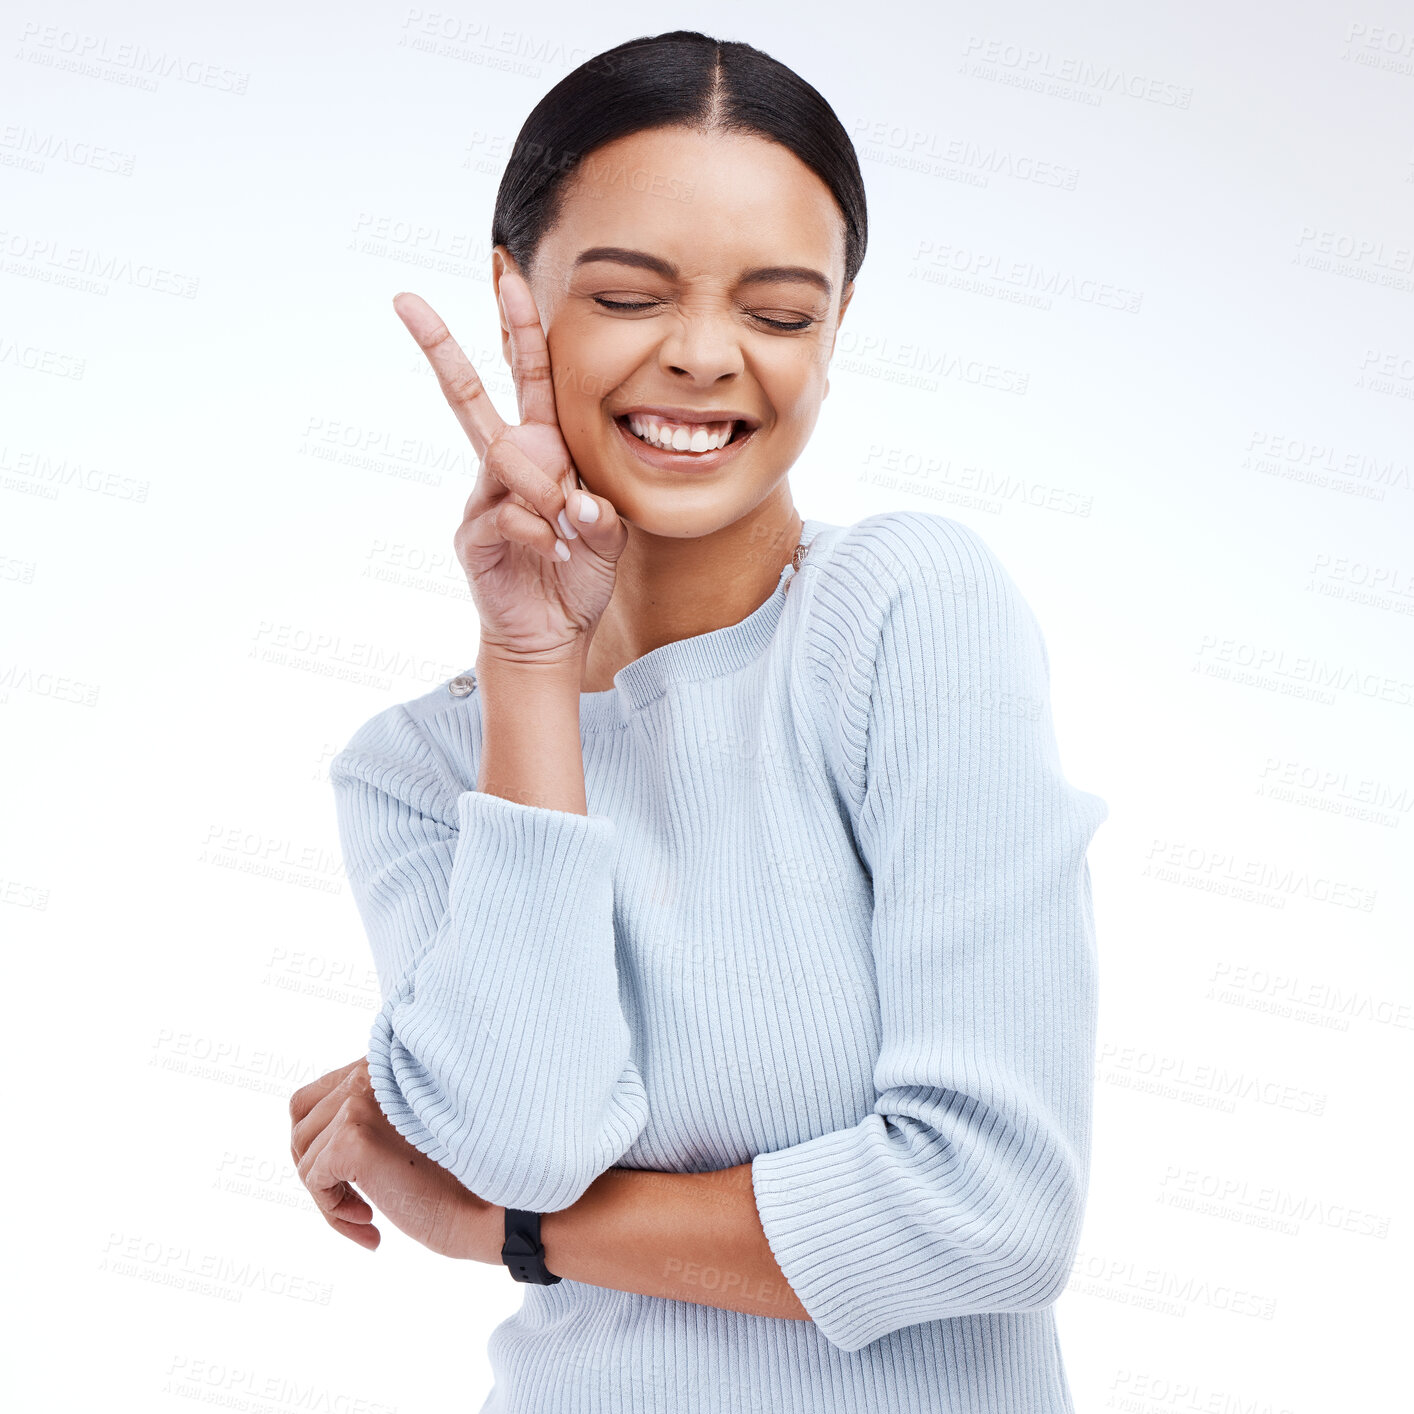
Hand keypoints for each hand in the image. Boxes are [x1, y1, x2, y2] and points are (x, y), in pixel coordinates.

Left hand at [289, 1057, 500, 1261]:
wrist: (490, 1206)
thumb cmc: (459, 1175)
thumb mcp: (408, 1128)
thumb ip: (372, 1113)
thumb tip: (306, 1137)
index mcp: (386, 1065)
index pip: (314, 1098)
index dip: (320, 1144)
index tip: (352, 1179)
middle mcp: (371, 1072)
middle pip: (300, 1124)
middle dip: (317, 1170)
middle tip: (355, 1201)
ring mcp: (359, 1102)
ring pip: (304, 1155)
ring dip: (327, 1196)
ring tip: (366, 1215)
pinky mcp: (353, 1138)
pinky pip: (313, 1180)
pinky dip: (332, 1210)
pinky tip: (371, 1222)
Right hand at [394, 273, 628, 663]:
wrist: (551, 634)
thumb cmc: (578, 575)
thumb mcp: (608, 536)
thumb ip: (597, 512)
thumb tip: (572, 502)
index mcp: (543, 451)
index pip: (529, 380)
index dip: (518, 330)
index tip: (508, 277)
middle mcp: (504, 467)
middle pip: (468, 397)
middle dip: (442, 346)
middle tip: (407, 300)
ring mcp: (482, 499)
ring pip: (507, 462)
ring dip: (548, 492)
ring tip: (570, 531)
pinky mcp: (472, 536)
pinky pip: (508, 516)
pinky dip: (541, 534)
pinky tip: (556, 554)